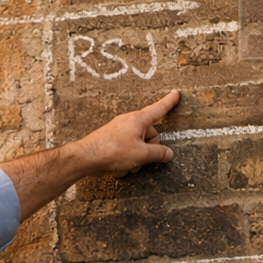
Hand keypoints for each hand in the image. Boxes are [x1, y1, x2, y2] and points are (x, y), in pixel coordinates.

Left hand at [0, 90, 181, 219]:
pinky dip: (126, 160)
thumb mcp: (142, 155)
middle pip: (149, 134)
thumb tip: (169, 154)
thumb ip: (158, 154)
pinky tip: (120, 169)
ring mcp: (118, 130)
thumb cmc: (114, 152)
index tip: (175, 94)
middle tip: (143, 161)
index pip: (159, 109)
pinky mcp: (110, 140)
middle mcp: (128, 122)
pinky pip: (126, 149)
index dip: (169, 102)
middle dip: (149, 150)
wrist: (86, 158)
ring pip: (137, 144)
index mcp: (139, 120)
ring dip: (137, 158)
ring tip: (129, 167)